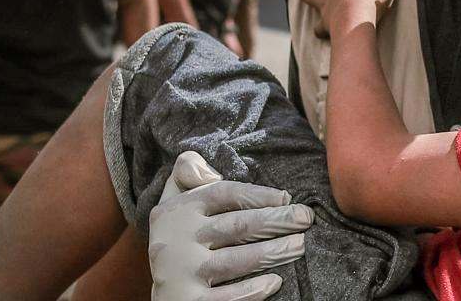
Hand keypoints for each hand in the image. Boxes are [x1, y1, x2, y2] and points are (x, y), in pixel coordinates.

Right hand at [148, 150, 313, 300]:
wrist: (155, 293)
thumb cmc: (176, 238)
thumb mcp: (173, 201)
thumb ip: (188, 172)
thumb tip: (212, 172)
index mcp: (175, 211)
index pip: (222, 194)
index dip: (257, 194)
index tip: (286, 197)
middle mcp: (174, 240)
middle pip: (235, 225)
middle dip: (275, 220)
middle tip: (306, 218)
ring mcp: (179, 273)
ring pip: (235, 260)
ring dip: (272, 252)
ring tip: (299, 246)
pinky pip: (226, 297)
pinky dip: (252, 290)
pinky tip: (275, 282)